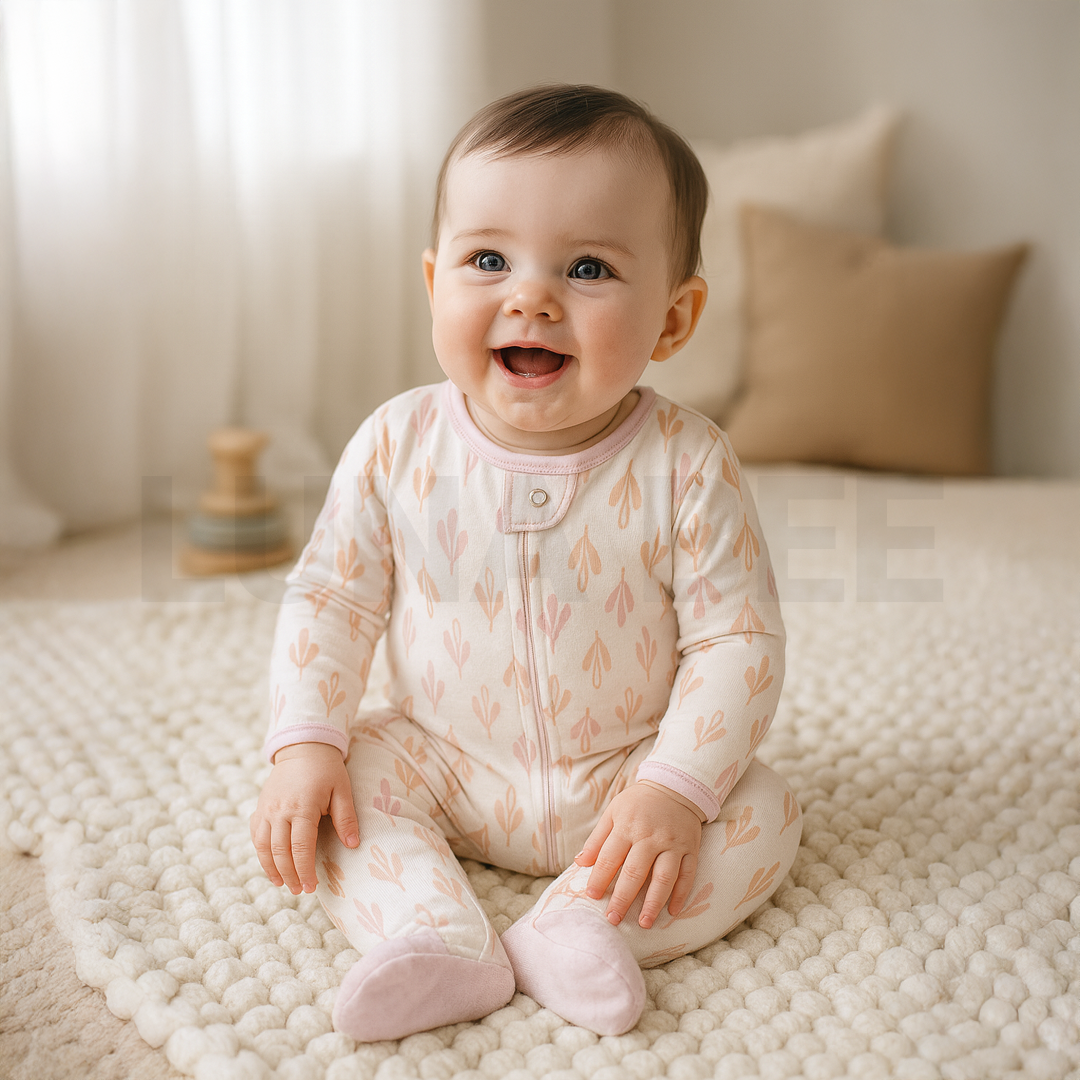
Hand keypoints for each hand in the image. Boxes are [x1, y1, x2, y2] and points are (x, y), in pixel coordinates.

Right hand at [250, 742, 359, 893]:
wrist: (303, 747)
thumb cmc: (327, 769)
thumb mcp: (342, 790)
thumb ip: (346, 818)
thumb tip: (353, 845)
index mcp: (302, 807)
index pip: (301, 847)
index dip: (305, 870)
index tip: (312, 887)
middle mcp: (280, 810)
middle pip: (280, 852)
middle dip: (290, 875)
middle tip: (301, 890)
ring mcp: (266, 809)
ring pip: (263, 847)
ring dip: (272, 869)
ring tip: (284, 884)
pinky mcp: (260, 807)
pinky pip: (255, 835)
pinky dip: (261, 854)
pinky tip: (270, 866)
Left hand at [575, 782, 701, 928]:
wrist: (674, 786)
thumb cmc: (638, 803)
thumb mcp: (613, 812)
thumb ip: (597, 838)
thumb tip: (580, 863)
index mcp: (627, 827)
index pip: (610, 858)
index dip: (600, 878)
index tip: (592, 896)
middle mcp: (650, 837)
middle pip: (635, 873)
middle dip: (623, 899)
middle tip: (613, 919)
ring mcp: (673, 844)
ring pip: (663, 878)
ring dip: (653, 903)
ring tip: (644, 923)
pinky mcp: (691, 848)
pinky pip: (688, 875)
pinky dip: (681, 894)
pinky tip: (673, 912)